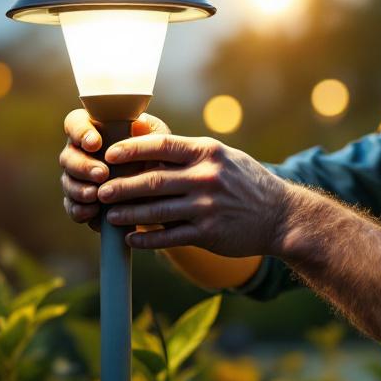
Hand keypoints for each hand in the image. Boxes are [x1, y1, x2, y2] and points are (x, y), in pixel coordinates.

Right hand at [59, 109, 169, 228]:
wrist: (160, 190)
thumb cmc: (155, 155)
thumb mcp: (158, 140)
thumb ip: (148, 132)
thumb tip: (139, 124)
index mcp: (94, 129)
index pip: (75, 123)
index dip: (80, 132)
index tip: (95, 143)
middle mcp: (80, 152)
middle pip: (67, 156)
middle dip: (83, 166)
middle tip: (102, 174)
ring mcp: (78, 178)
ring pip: (67, 181)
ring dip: (79, 189)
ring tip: (95, 194)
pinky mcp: (81, 202)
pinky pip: (71, 206)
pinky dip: (79, 210)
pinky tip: (92, 211)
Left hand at [95, 134, 292, 256]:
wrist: (281, 216)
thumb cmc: (246, 182)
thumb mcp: (223, 156)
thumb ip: (189, 152)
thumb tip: (148, 139)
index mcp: (207, 153)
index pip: (161, 145)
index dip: (131, 149)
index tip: (109, 154)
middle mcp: (206, 177)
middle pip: (152, 180)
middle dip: (121, 186)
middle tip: (100, 190)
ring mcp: (207, 207)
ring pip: (156, 211)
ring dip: (128, 215)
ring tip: (109, 216)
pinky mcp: (209, 234)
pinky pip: (170, 237)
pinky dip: (147, 241)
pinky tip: (131, 241)